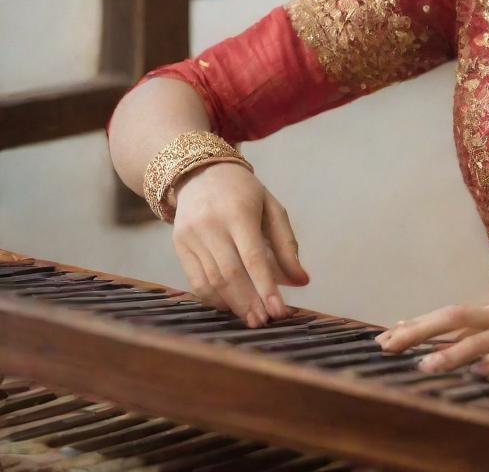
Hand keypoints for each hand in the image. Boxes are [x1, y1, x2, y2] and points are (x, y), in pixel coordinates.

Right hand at [170, 162, 309, 327]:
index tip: (278, 311)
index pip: (253, 257)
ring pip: (211, 280)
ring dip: (232, 304)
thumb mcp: (272, 209)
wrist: (201, 172)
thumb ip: (287, 246)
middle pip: (230, 273)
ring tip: (251, 319)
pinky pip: (196, 280)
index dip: (266, 287)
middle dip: (248, 302)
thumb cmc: (245, 193)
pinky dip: (213, 298)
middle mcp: (211, 224)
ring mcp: (191, 235)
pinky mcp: (178, 245)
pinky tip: (230, 306)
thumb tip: (303, 281)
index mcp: (239, 212)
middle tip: (264, 322)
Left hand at [374, 296, 488, 384]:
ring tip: (425, 365)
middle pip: (455, 317)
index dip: (415, 324)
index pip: (447, 315)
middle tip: (388, 344)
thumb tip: (436, 341)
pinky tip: (481, 373)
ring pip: (480, 337)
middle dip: (419, 329)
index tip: (383, 336)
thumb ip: (476, 337)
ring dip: (451, 351)